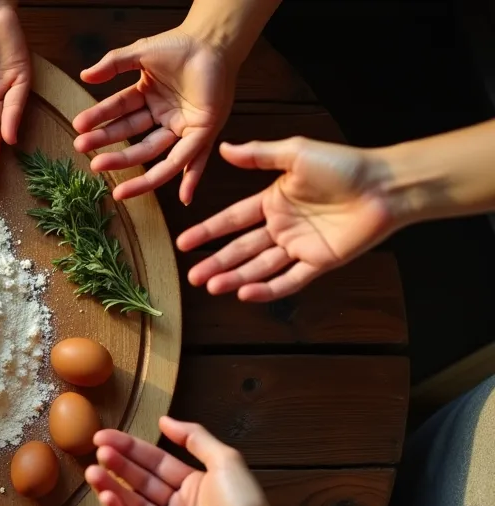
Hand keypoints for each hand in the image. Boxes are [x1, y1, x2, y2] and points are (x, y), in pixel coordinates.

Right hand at [72, 29, 235, 204]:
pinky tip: (184, 199)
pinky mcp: (203, 132)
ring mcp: (183, 127)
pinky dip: (191, 179)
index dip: (99, 119)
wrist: (213, 40)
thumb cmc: (181, 44)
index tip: (78, 126)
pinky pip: (195, 159)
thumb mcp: (140, 53)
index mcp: (149, 98)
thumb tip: (84, 76)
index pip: (119, 111)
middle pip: (132, 137)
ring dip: (128, 165)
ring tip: (101, 167)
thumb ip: (112, 65)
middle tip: (81, 148)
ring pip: (154, 153)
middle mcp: (165, 116)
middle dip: (107, 144)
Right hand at [84, 416, 284, 505]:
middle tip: (96, 458)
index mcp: (189, 485)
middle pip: (138, 486)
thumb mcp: (225, 461)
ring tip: (97, 481)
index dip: (127, 450)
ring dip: (115, 497)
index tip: (102, 438)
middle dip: (116, 471)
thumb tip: (164, 419)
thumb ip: (195, 438)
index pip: (151, 463)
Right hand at [176, 138, 396, 301]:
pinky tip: (245, 293)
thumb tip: (223, 149)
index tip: (184, 242)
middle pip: (241, 249)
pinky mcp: (319, 262)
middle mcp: (283, 226)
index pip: (233, 220)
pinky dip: (267, 288)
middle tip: (192, 275)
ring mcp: (300, 246)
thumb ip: (258, 155)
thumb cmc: (344, 165)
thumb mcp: (295, 153)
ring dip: (235, 277)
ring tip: (210, 286)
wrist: (386, 185)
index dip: (208, 231)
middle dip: (216, 263)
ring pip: (259, 267)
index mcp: (274, 201)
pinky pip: (289, 279)